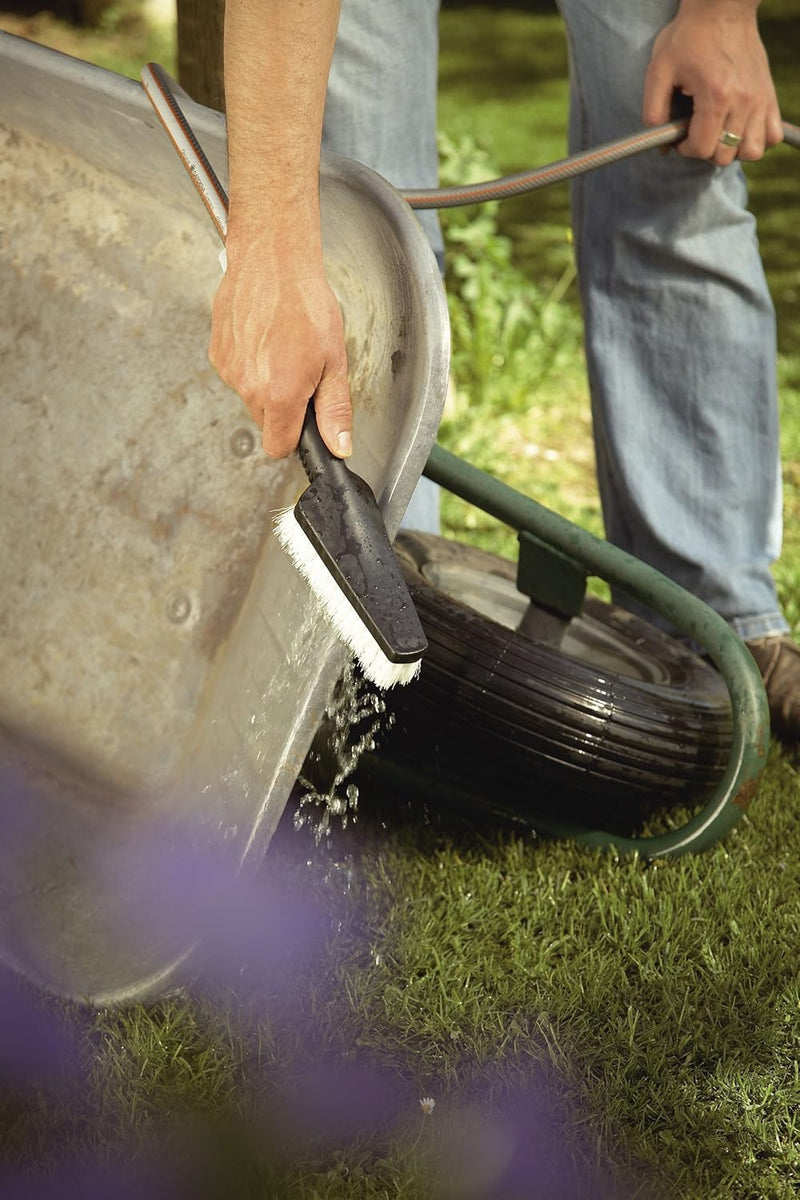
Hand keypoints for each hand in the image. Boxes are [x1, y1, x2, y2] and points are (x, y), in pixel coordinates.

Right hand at [208, 228, 351, 459]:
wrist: (272, 257)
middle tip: (302, 370)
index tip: (305, 424)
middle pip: (266, 421)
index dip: (295, 440)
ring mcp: (228, 370)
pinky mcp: (217, 352)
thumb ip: (334, 409)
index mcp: (279, 394)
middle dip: (284, 406)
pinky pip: (237, 373)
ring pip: (251, 396)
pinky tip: (265, 336)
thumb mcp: (334, 359)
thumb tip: (339, 445)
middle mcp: (248, 387)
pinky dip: (251, 363)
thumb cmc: (305, 300)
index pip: (278, 447)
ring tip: (282, 346)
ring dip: (266, 382)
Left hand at [642, 1, 782, 164]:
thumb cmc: (689, 37)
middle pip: (726, 155)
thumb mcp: (659, 70)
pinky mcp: (769, 95)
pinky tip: (740, 127)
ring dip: (733, 149)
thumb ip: (653, 109)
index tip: (680, 135)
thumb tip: (660, 141)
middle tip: (697, 130)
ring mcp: (760, 99)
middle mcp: (743, 101)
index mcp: (716, 96)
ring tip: (719, 132)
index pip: (703, 149)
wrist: (722, 8)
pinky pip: (773, 135)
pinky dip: (757, 138)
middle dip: (706, 149)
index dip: (686, 148)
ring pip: (752, 151)